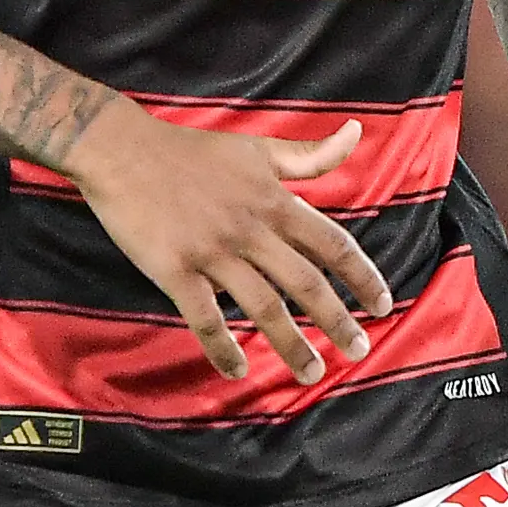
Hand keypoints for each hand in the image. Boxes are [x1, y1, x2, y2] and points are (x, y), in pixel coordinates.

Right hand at [63, 101, 394, 384]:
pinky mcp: (175, 269)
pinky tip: (237, 371)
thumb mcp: (258, 148)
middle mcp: (250, 228)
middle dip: (338, 320)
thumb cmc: (192, 151)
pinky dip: (223, 348)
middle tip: (360, 350)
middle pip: (306, 282)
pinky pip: (205, 318)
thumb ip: (309, 154)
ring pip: (263, 306)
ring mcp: (212, 251)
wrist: (123, 150)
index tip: (384, 304)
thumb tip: (357, 134)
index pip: (332, 243)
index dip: (362, 275)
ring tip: (312, 372)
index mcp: (273, 200)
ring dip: (291, 344)